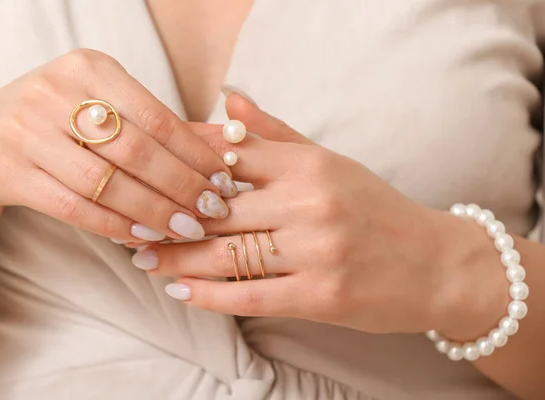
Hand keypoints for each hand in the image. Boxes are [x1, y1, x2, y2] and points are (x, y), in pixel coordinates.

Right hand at [0, 49, 237, 241]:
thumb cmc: (65, 121)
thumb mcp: (110, 108)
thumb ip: (167, 127)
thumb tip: (232, 147)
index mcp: (90, 68)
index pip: (157, 117)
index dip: (195, 154)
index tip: (224, 181)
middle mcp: (54, 92)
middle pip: (135, 151)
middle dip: (182, 187)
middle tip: (213, 211)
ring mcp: (27, 131)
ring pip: (106, 182)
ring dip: (153, 212)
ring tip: (186, 229)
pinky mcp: (10, 171)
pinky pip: (74, 206)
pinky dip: (114, 224)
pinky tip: (144, 236)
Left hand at [138, 93, 508, 337]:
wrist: (434, 264)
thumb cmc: (375, 210)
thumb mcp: (329, 163)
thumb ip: (275, 135)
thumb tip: (227, 101)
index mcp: (310, 165)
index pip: (229, 156)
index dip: (182, 166)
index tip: (150, 175)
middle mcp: (311, 203)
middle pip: (218, 210)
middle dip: (169, 218)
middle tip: (133, 225)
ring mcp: (317, 251)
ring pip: (227, 254)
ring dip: (178, 260)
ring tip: (146, 260)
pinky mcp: (322, 295)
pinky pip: (250, 296)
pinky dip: (209, 296)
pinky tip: (181, 293)